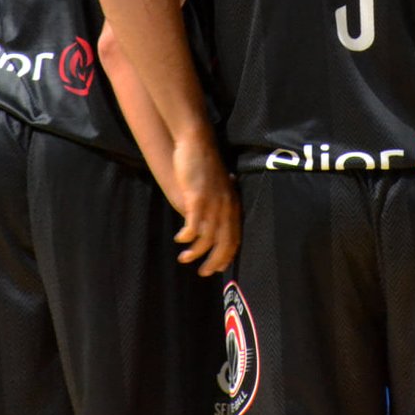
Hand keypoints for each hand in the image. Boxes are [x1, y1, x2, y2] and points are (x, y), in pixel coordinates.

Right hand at [170, 136, 239, 275]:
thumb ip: (219, 200)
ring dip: (195, 252)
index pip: (235, 237)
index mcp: (233, 204)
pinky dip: (187, 236)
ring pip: (207, 238)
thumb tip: (217, 214)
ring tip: (184, 258)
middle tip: (202, 273)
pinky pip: (193, 225)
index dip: (226, 255)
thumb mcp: (218, 185)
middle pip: (224, 243)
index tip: (217, 268)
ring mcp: (212, 202)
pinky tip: (180, 238)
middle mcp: (226, 206)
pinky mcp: (197, 197)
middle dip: (213, 262)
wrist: (197, 142)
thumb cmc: (206, 163)